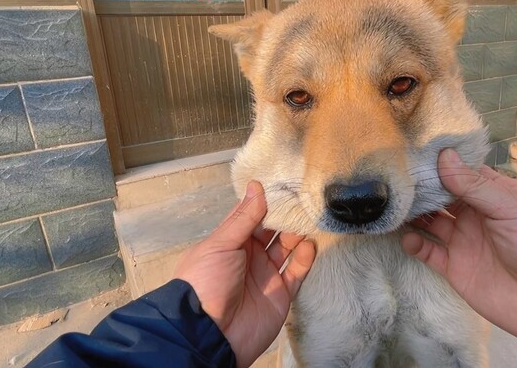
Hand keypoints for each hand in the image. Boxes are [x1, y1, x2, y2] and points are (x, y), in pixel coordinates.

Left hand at [174, 181, 315, 366]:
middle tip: (303, 197)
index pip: (251, 214)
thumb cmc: (206, 283)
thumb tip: (257, 186)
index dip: (266, 199)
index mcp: (230, 241)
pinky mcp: (281, 294)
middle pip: (272, 229)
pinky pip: (297, 272)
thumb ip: (243, 218)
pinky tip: (310, 245)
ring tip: (310, 217)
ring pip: (287, 247)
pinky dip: (305, 258)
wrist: (210, 334)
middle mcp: (249, 255)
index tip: (284, 182)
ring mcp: (266, 274)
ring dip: (298, 233)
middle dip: (286, 214)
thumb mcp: (220, 245)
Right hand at [401, 149, 516, 345]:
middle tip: (394, 179)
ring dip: (413, 214)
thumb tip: (443, 155)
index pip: (461, 173)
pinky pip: (429, 253)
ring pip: (430, 222)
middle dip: (420, 187)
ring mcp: (466, 242)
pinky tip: (408, 237)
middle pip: (441, 196)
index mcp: (496, 195)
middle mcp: (477, 215)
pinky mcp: (457, 269)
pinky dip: (415, 244)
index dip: (439, 164)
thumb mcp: (515, 207)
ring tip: (393, 206)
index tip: (411, 153)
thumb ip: (475, 186)